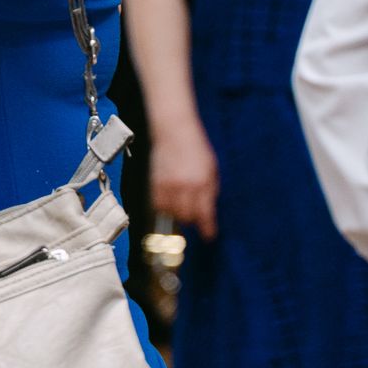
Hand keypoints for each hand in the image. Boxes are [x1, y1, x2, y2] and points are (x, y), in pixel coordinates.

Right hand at [150, 125, 218, 239]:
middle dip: (192, 220)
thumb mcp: (211, 168)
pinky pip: (158, 205)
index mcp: (202, 183)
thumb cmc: (196, 148)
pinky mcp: (155, 182)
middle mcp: (185, 186)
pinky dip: (164, 207)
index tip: (209, 236)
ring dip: (177, 215)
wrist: (174, 130)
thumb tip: (208, 210)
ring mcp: (168, 185)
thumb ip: (210, 190)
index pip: (205, 214)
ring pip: (171, 213)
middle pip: (187, 217)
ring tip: (181, 208)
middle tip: (194, 218)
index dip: (207, 229)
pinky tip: (169, 202)